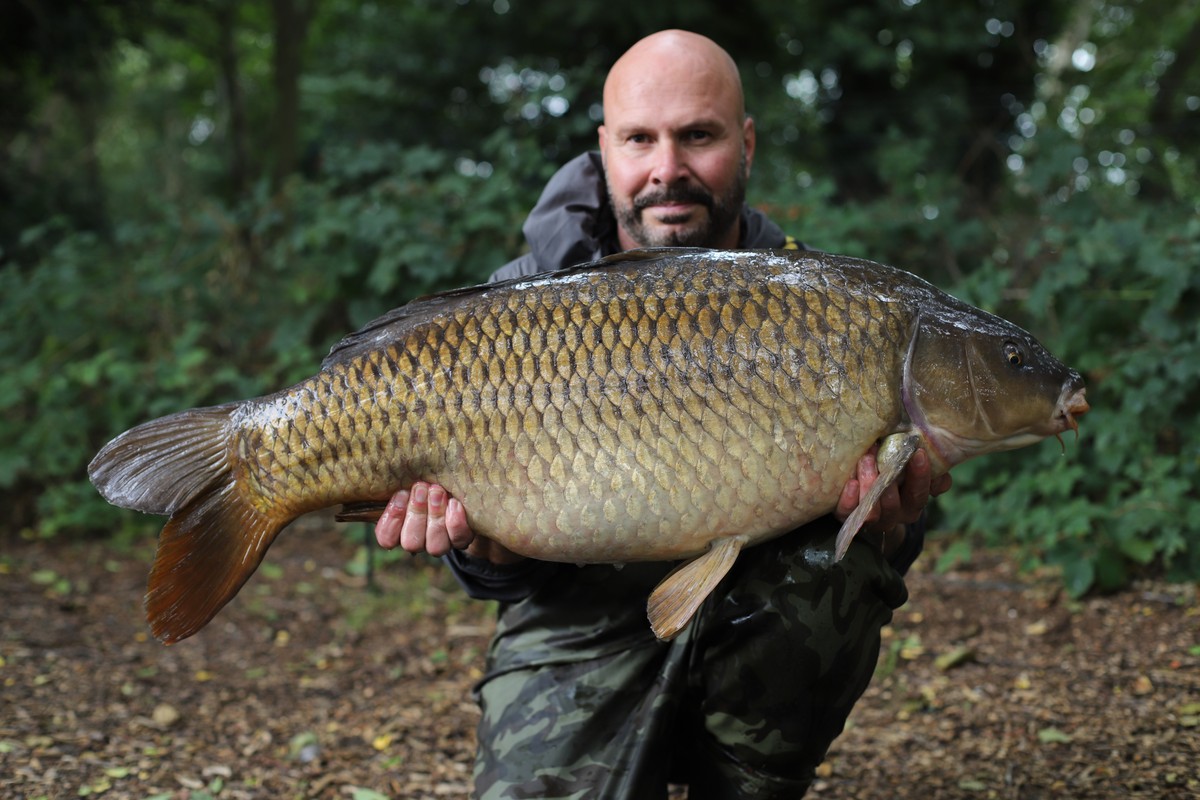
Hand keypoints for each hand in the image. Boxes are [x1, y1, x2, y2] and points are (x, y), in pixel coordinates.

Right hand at [375, 482, 521, 563]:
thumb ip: (400, 475)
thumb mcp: (413, 473)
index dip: (392, 520)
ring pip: (435, 546)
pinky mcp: (463, 539)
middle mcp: (420, 539)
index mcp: (400, 526)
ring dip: (435, 517)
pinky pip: (459, 539)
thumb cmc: (430, 473)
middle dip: (416, 513)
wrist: (466, 479)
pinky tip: (455, 502)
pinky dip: (456, 521)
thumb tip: (392, 454)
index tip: (401, 493)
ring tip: (438, 491)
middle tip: (422, 488)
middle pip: (411, 542)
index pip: (386, 539)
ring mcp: (442, 542)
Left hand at [835, 446, 951, 540]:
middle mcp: (895, 515)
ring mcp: (871, 519)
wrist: (863, 493)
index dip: (921, 476)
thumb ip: (927, 464)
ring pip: (873, 511)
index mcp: (912, 503)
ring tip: (865, 460)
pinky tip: (852, 482)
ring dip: (870, 484)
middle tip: (882, 454)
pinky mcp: (848, 516)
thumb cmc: (890, 470)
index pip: (920, 494)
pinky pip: (848, 512)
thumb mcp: (909, 466)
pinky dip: (850, 499)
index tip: (918, 452)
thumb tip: (935, 460)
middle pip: (896, 505)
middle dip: (891, 478)